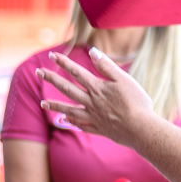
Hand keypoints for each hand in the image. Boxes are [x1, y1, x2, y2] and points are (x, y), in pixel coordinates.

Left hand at [38, 48, 157, 148]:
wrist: (142, 130)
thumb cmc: (137, 103)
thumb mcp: (124, 79)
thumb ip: (107, 66)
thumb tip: (92, 51)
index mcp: (97, 88)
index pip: (76, 72)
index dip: (63, 63)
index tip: (51, 56)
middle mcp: (91, 102)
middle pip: (67, 89)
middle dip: (52, 79)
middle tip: (38, 72)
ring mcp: (93, 117)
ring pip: (69, 110)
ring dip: (55, 106)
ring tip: (42, 104)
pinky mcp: (99, 129)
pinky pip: (81, 125)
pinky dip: (71, 122)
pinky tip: (65, 121)